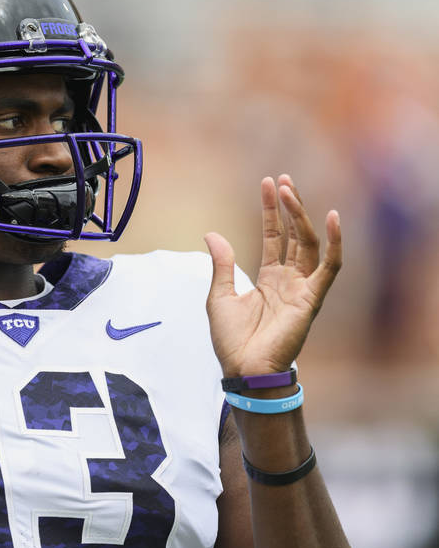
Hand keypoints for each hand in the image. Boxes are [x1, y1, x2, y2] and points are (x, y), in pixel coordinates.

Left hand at [204, 175, 341, 376]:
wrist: (243, 367)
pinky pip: (330, 267)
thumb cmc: (231, 339)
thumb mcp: (219, 295)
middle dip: (288, 206)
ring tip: (289, 190)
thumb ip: (222, 264)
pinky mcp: (312, 298)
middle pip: (292, 234)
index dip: (271, 210)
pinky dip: (335, 244)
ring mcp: (302, 287)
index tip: (268, 183)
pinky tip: (333, 219)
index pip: (273, 235)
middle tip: (282, 179)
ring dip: (301, 216)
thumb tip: (212, 234)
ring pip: (308, 243)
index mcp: (268, 277)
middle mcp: (288, 279)